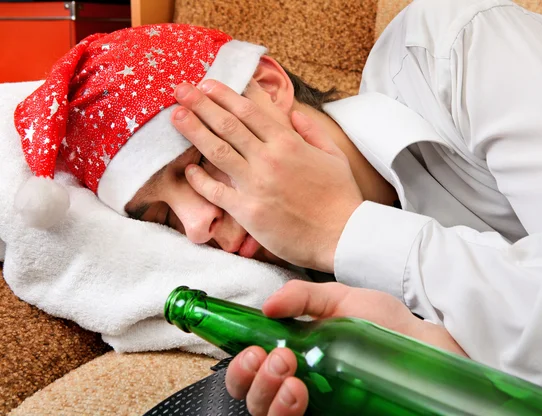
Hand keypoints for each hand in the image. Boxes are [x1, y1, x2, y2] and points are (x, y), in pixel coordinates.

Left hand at [171, 81, 363, 271]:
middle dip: (201, 104)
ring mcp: (256, 185)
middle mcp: (268, 159)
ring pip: (217, 151)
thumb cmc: (340, 197)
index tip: (207, 84)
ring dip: (194, 131)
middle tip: (180, 90)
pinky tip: (188, 169)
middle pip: (228, 125)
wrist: (342, 236)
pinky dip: (200, 180)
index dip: (224, 95)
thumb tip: (294, 114)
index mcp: (288, 143)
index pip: (249, 111)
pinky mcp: (248, 212)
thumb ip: (312, 131)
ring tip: (175, 116)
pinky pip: (216, 191)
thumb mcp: (334, 156)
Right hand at [225, 280, 466, 415]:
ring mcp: (316, 408)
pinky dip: (287, 415)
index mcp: (294, 355)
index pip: (251, 370)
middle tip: (277, 360)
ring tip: (292, 379)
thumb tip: (268, 306)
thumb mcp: (340, 299)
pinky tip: (301, 396)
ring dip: (268, 399)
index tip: (255, 350)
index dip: (241, 365)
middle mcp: (298, 386)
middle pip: (252, 399)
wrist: (423, 346)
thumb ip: (303, 297)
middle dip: (253, 381)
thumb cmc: (384, 324)